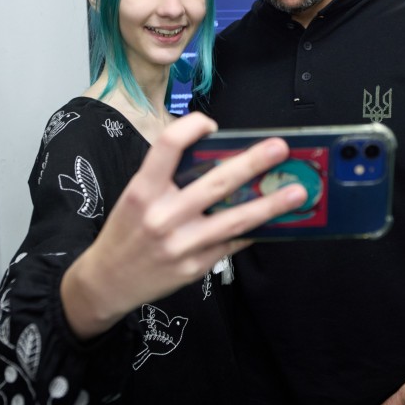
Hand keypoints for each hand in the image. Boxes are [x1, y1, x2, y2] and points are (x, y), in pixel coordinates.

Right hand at [61, 112, 306, 337]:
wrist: (107, 281)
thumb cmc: (126, 231)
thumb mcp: (135, 197)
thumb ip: (168, 178)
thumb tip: (218, 157)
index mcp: (143, 190)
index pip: (168, 146)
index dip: (192, 127)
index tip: (211, 123)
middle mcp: (162, 215)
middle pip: (214, 182)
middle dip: (252, 163)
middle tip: (280, 148)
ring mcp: (181, 244)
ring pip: (234, 219)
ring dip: (270, 204)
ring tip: (297, 191)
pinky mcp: (196, 266)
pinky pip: (232, 243)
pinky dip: (255, 230)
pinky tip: (276, 220)